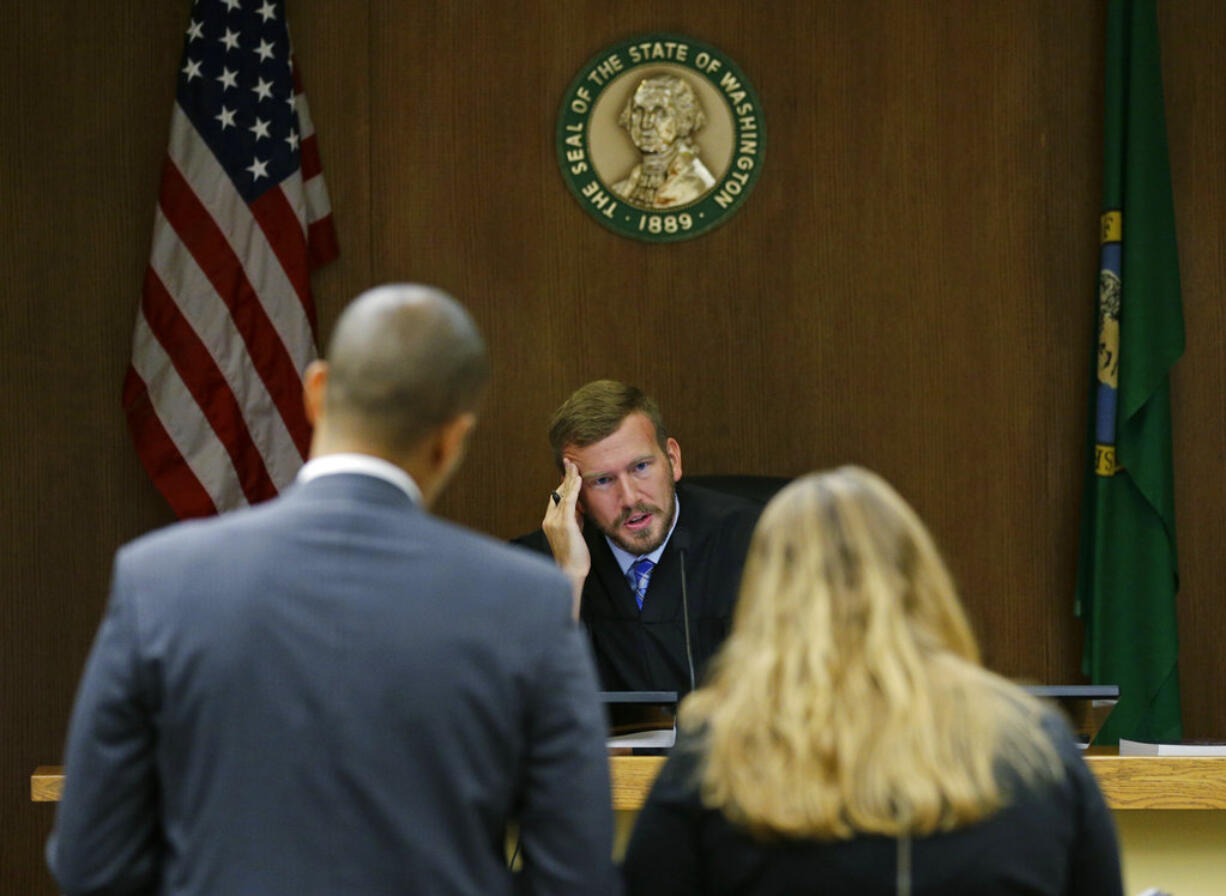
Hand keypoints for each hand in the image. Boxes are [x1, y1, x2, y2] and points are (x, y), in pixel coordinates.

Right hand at [543, 460, 589, 618]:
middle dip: (565, 476)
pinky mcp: (565, 524)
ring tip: (574, 465)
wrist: (571, 571)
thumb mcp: (574, 533)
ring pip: (563, 495)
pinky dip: (573, 489)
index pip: (556, 498)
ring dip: (569, 478)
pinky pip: (569, 502)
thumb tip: (580, 507)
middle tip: (570, 462)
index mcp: (549, 522)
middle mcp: (550, 520)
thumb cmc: (575, 555)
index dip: (563, 484)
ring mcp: (556, 522)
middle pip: (558, 493)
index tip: (569, 472)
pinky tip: (577, 479)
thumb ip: (574, 519)